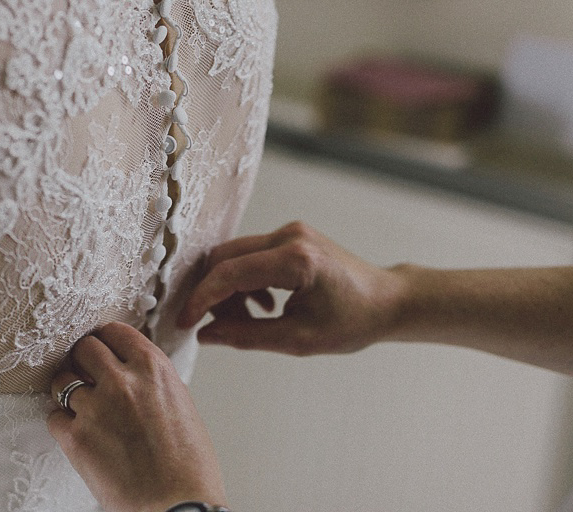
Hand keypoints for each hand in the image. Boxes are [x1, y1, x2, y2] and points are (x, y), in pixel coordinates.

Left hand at [48, 322, 226, 511]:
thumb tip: (132, 373)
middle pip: (83, 348)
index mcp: (153, 368)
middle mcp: (122, 381)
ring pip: (62, 380)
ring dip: (67, 389)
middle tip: (85, 372)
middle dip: (82, 359)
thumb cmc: (189, 465)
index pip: (115, 331)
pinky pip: (53, 417)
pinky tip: (76, 431)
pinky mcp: (76, 438)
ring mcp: (95, 407)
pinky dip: (61, 423)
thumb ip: (151, 382)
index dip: (105, 339)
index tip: (101, 345)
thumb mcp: (180, 404)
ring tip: (79, 404)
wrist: (179, 505)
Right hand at [178, 221, 404, 354]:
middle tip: (217, 328)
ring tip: (247, 321)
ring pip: (234, 257)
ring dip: (229, 290)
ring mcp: (289, 232)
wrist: (387, 300)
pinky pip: (250, 256)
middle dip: (212, 295)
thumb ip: (247, 336)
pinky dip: (244, 282)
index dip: (201, 300)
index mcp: (295, 260)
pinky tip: (263, 307)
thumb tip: (205, 336)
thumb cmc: (352, 322)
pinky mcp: (290, 236)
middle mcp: (289, 236)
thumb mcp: (298, 340)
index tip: (185, 323)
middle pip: (224, 258)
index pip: (230, 274)